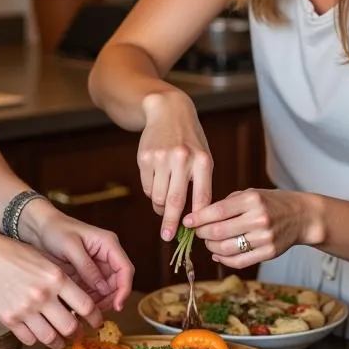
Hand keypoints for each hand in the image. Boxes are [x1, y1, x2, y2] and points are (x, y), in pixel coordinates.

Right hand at [0, 230, 105, 348]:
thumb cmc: (15, 254)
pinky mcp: (9, 319)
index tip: (97, 322)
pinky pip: (29, 339)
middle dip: (77, 333)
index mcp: (56, 278)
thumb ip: (62, 279)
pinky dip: (36, 339)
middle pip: (70, 327)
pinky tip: (38, 334)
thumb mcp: (45, 260)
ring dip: (58, 342)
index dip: (95, 318)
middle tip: (78, 334)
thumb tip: (80, 300)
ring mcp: (25, 309)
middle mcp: (43, 295)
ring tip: (60, 340)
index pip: (86, 306)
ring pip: (50, 338)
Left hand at [24, 203, 134, 314]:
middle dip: (111, 298)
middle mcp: (107, 255)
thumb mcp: (71, 247)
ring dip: (100, 302)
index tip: (117, 305)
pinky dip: (89, 300)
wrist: (39, 228)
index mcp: (108, 244)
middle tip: (96, 312)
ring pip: (107, 289)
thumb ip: (87, 267)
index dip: (124, 288)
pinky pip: (94, 291)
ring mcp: (97, 266)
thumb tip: (103, 288)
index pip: (125, 268)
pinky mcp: (87, 274)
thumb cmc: (56, 230)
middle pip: (118, 282)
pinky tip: (78, 307)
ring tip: (85, 312)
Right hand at [138, 92, 213, 240]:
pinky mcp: (145, 158)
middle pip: (175, 201)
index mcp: (203, 161)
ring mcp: (162, 158)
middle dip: (170, 223)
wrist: (168, 111)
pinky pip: (147, 187)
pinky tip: (157, 181)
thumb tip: (194, 218)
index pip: (201, 197)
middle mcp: (183, 159)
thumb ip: (200, 184)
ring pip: (157, 196)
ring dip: (160, 206)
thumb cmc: (190, 141)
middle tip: (167, 237)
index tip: (193, 235)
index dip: (197, 219)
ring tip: (164, 202)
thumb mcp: (203, 157)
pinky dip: (151, 191)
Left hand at [183, 188, 313, 268]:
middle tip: (197, 232)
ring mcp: (265, 238)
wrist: (301, 216)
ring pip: (226, 249)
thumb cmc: (270, 202)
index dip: (198, 218)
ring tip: (208, 242)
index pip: (217, 211)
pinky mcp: (269, 253)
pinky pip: (239, 261)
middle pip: (219, 232)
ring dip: (211, 247)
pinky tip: (217, 254)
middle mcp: (259, 219)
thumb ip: (227, 204)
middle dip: (202, 234)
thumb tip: (199, 218)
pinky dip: (223, 259)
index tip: (187, 221)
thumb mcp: (250, 194)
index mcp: (252, 200)